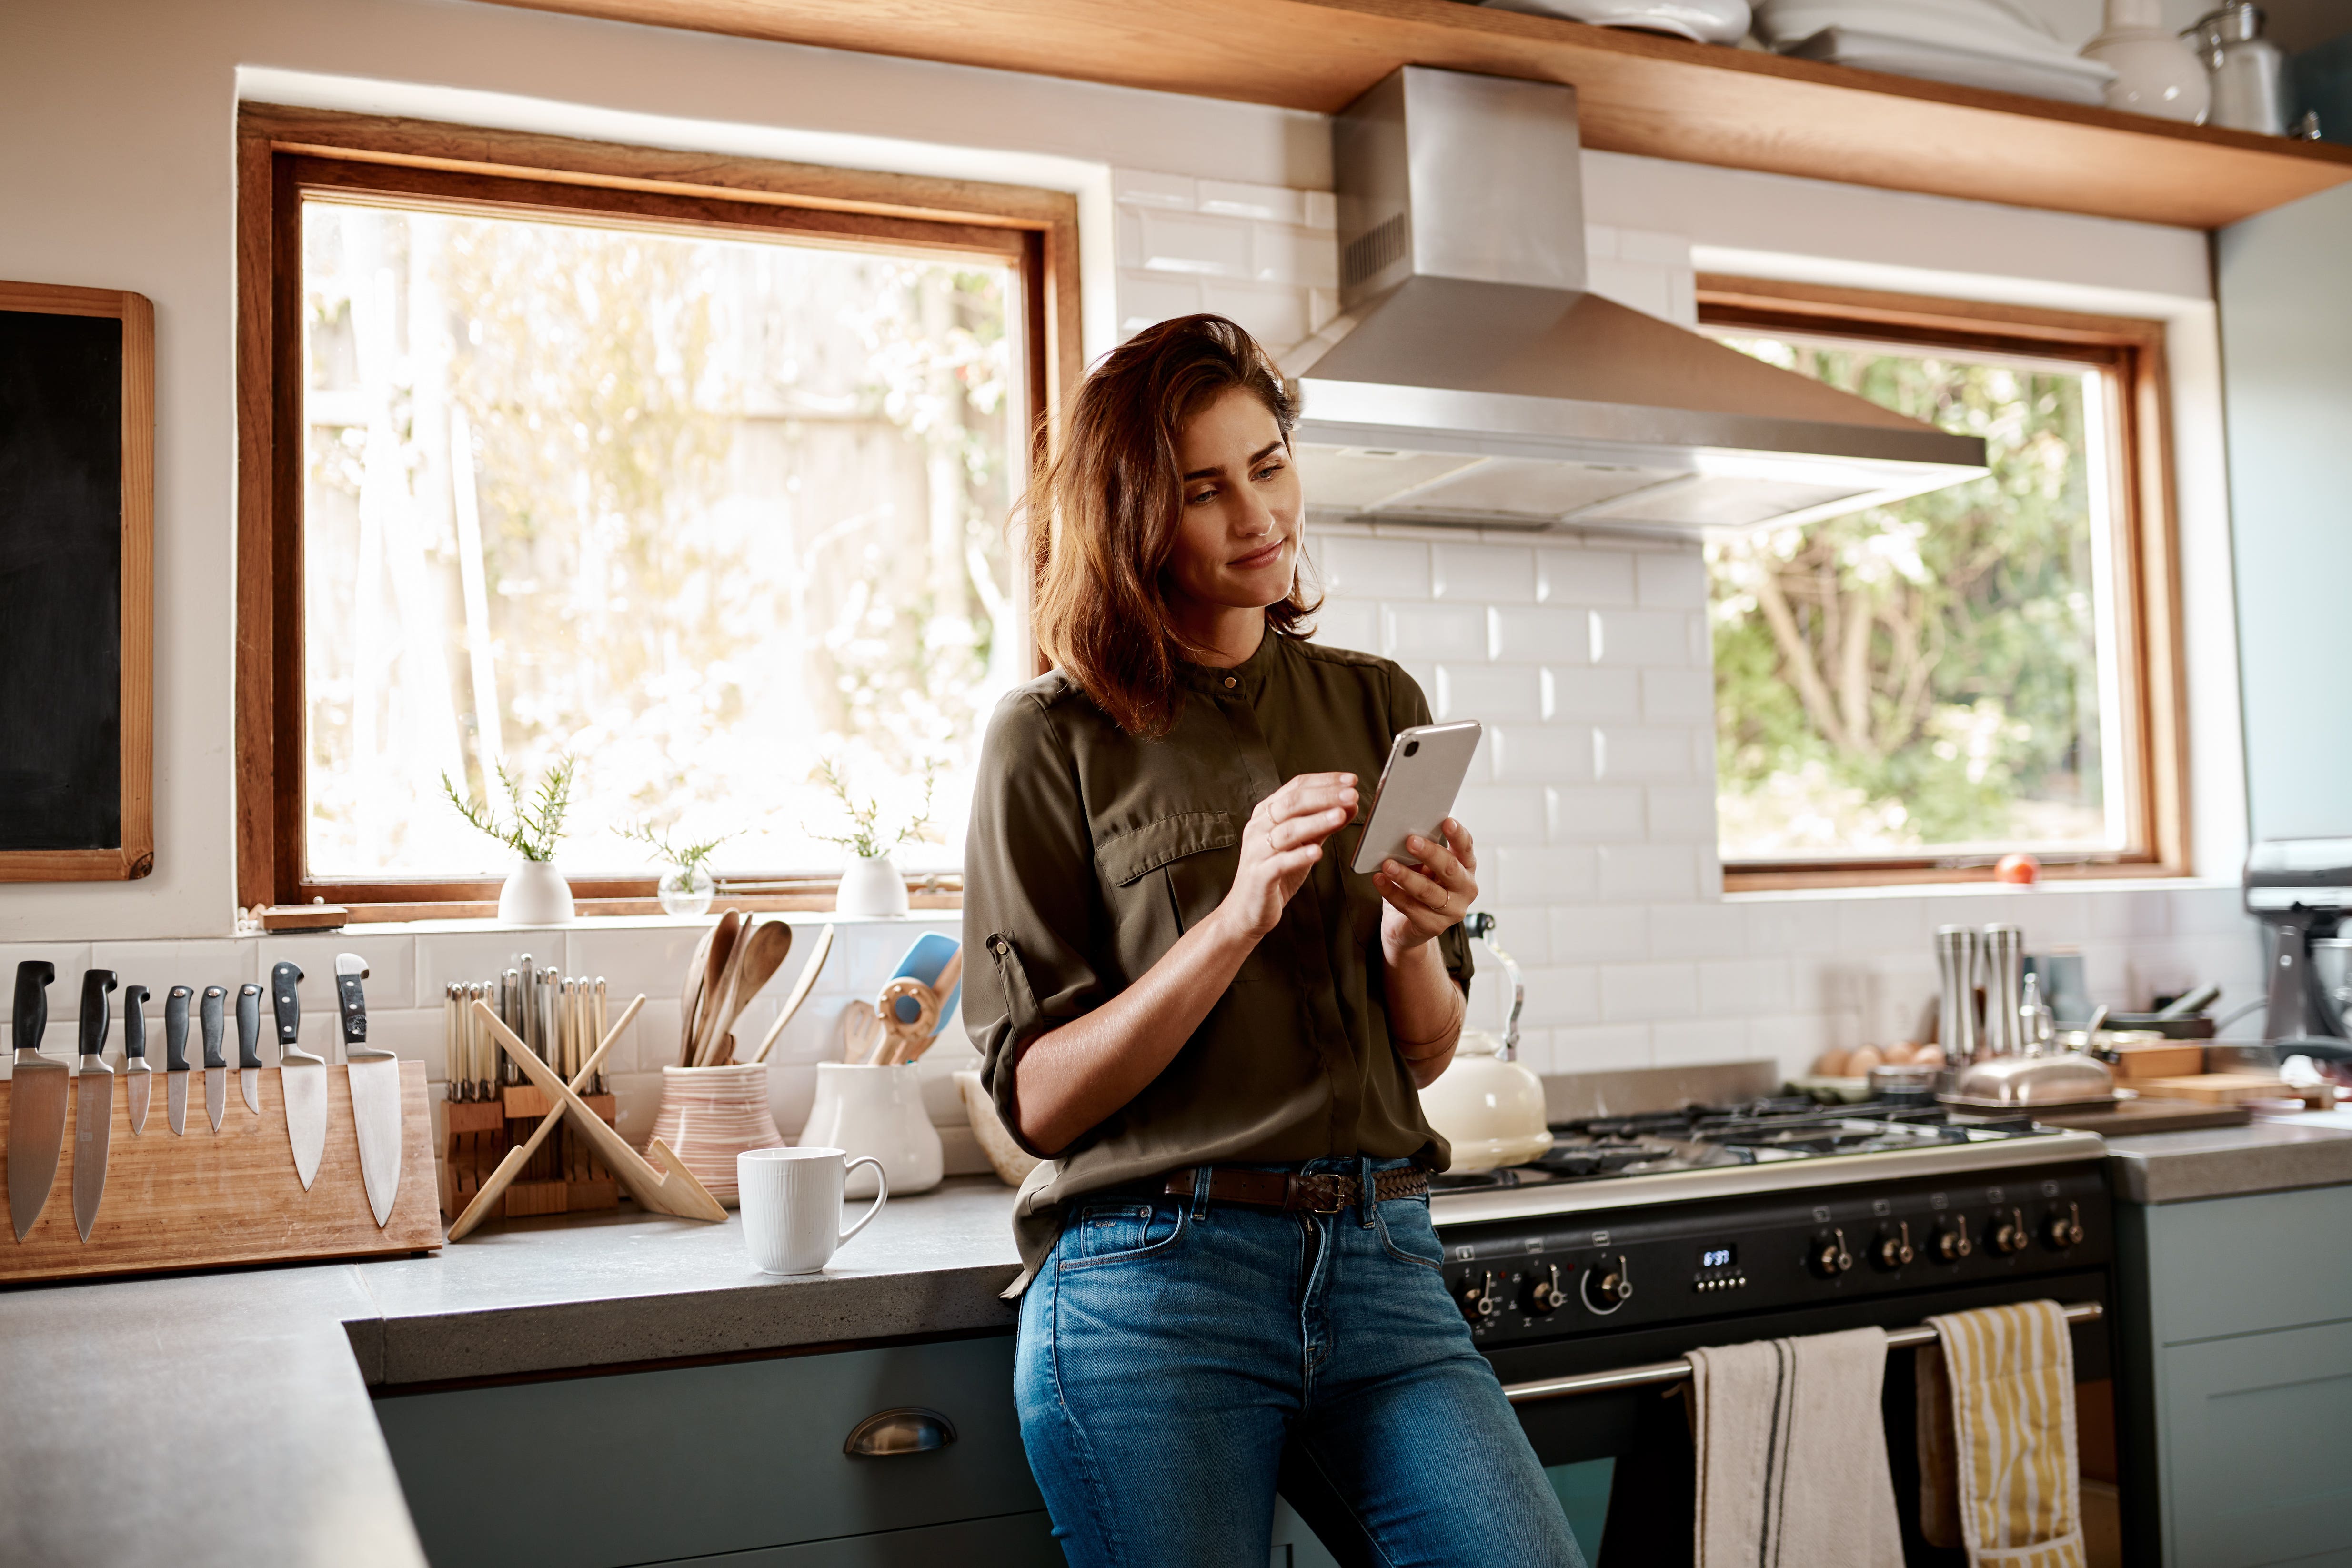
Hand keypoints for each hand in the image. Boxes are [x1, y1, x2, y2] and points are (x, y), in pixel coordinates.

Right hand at [1216, 772, 1357, 940]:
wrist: (1248, 909)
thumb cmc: (1276, 873)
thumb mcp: (1303, 844)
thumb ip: (1323, 824)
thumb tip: (1349, 805)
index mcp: (1267, 813)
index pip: (1296, 787)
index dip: (1324, 781)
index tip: (1350, 780)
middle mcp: (1259, 827)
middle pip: (1292, 804)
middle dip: (1324, 797)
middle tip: (1351, 795)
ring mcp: (1257, 851)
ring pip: (1288, 830)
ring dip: (1316, 821)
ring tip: (1340, 816)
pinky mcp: (1260, 875)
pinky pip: (1281, 862)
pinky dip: (1300, 855)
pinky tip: (1318, 852)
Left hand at [1375, 818, 1477, 956]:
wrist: (1408, 927)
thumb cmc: (1418, 886)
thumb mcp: (1422, 867)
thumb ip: (1419, 852)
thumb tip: (1401, 832)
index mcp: (1466, 867)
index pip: (1466, 848)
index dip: (1458, 835)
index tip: (1447, 821)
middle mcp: (1465, 889)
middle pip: (1450, 868)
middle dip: (1430, 853)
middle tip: (1410, 841)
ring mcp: (1452, 911)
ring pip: (1428, 891)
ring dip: (1406, 876)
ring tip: (1387, 864)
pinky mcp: (1433, 926)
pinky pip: (1410, 907)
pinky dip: (1392, 892)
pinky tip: (1379, 880)